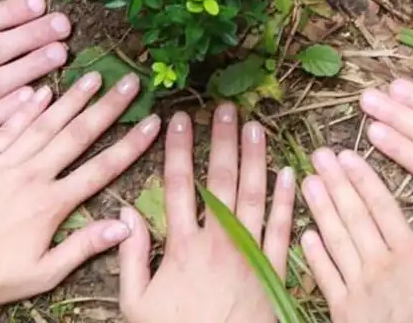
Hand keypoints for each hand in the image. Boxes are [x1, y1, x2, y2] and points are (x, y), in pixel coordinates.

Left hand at [0, 72, 160, 313]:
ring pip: (44, 123)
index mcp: (51, 204)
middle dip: (108, 108)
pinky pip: (6, 127)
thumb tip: (126, 227)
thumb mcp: (43, 274)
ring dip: (72, 98)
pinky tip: (42, 90)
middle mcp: (30, 176)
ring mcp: (3, 164)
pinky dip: (25, 107)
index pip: (101, 168)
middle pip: (77, 135)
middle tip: (131, 83)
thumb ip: (84, 247)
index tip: (153, 122)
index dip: (131, 144)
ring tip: (95, 77)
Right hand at [119, 103, 295, 322]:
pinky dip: (286, 201)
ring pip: (253, 197)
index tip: (178, 119)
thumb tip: (124, 214)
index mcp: (181, 247)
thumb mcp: (136, 303)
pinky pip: (282, 230)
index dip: (177, 149)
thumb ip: (129, 257)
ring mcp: (248, 255)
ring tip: (256, 126)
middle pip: (220, 181)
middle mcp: (217, 244)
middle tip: (225, 109)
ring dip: (255, 159)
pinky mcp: (273, 271)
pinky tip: (288, 173)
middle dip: (222, 141)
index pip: (178, 186)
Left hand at [300, 147, 412, 322]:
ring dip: (320, 209)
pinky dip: (314, 255)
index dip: (364, 179)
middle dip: (336, 183)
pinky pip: (325, 278)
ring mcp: (358, 288)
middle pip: (354, 216)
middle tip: (319, 156)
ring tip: (307, 182)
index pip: (384, 208)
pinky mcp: (343, 311)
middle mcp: (380, 265)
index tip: (348, 156)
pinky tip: (305, 234)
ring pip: (336, 240)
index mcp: (411, 256)